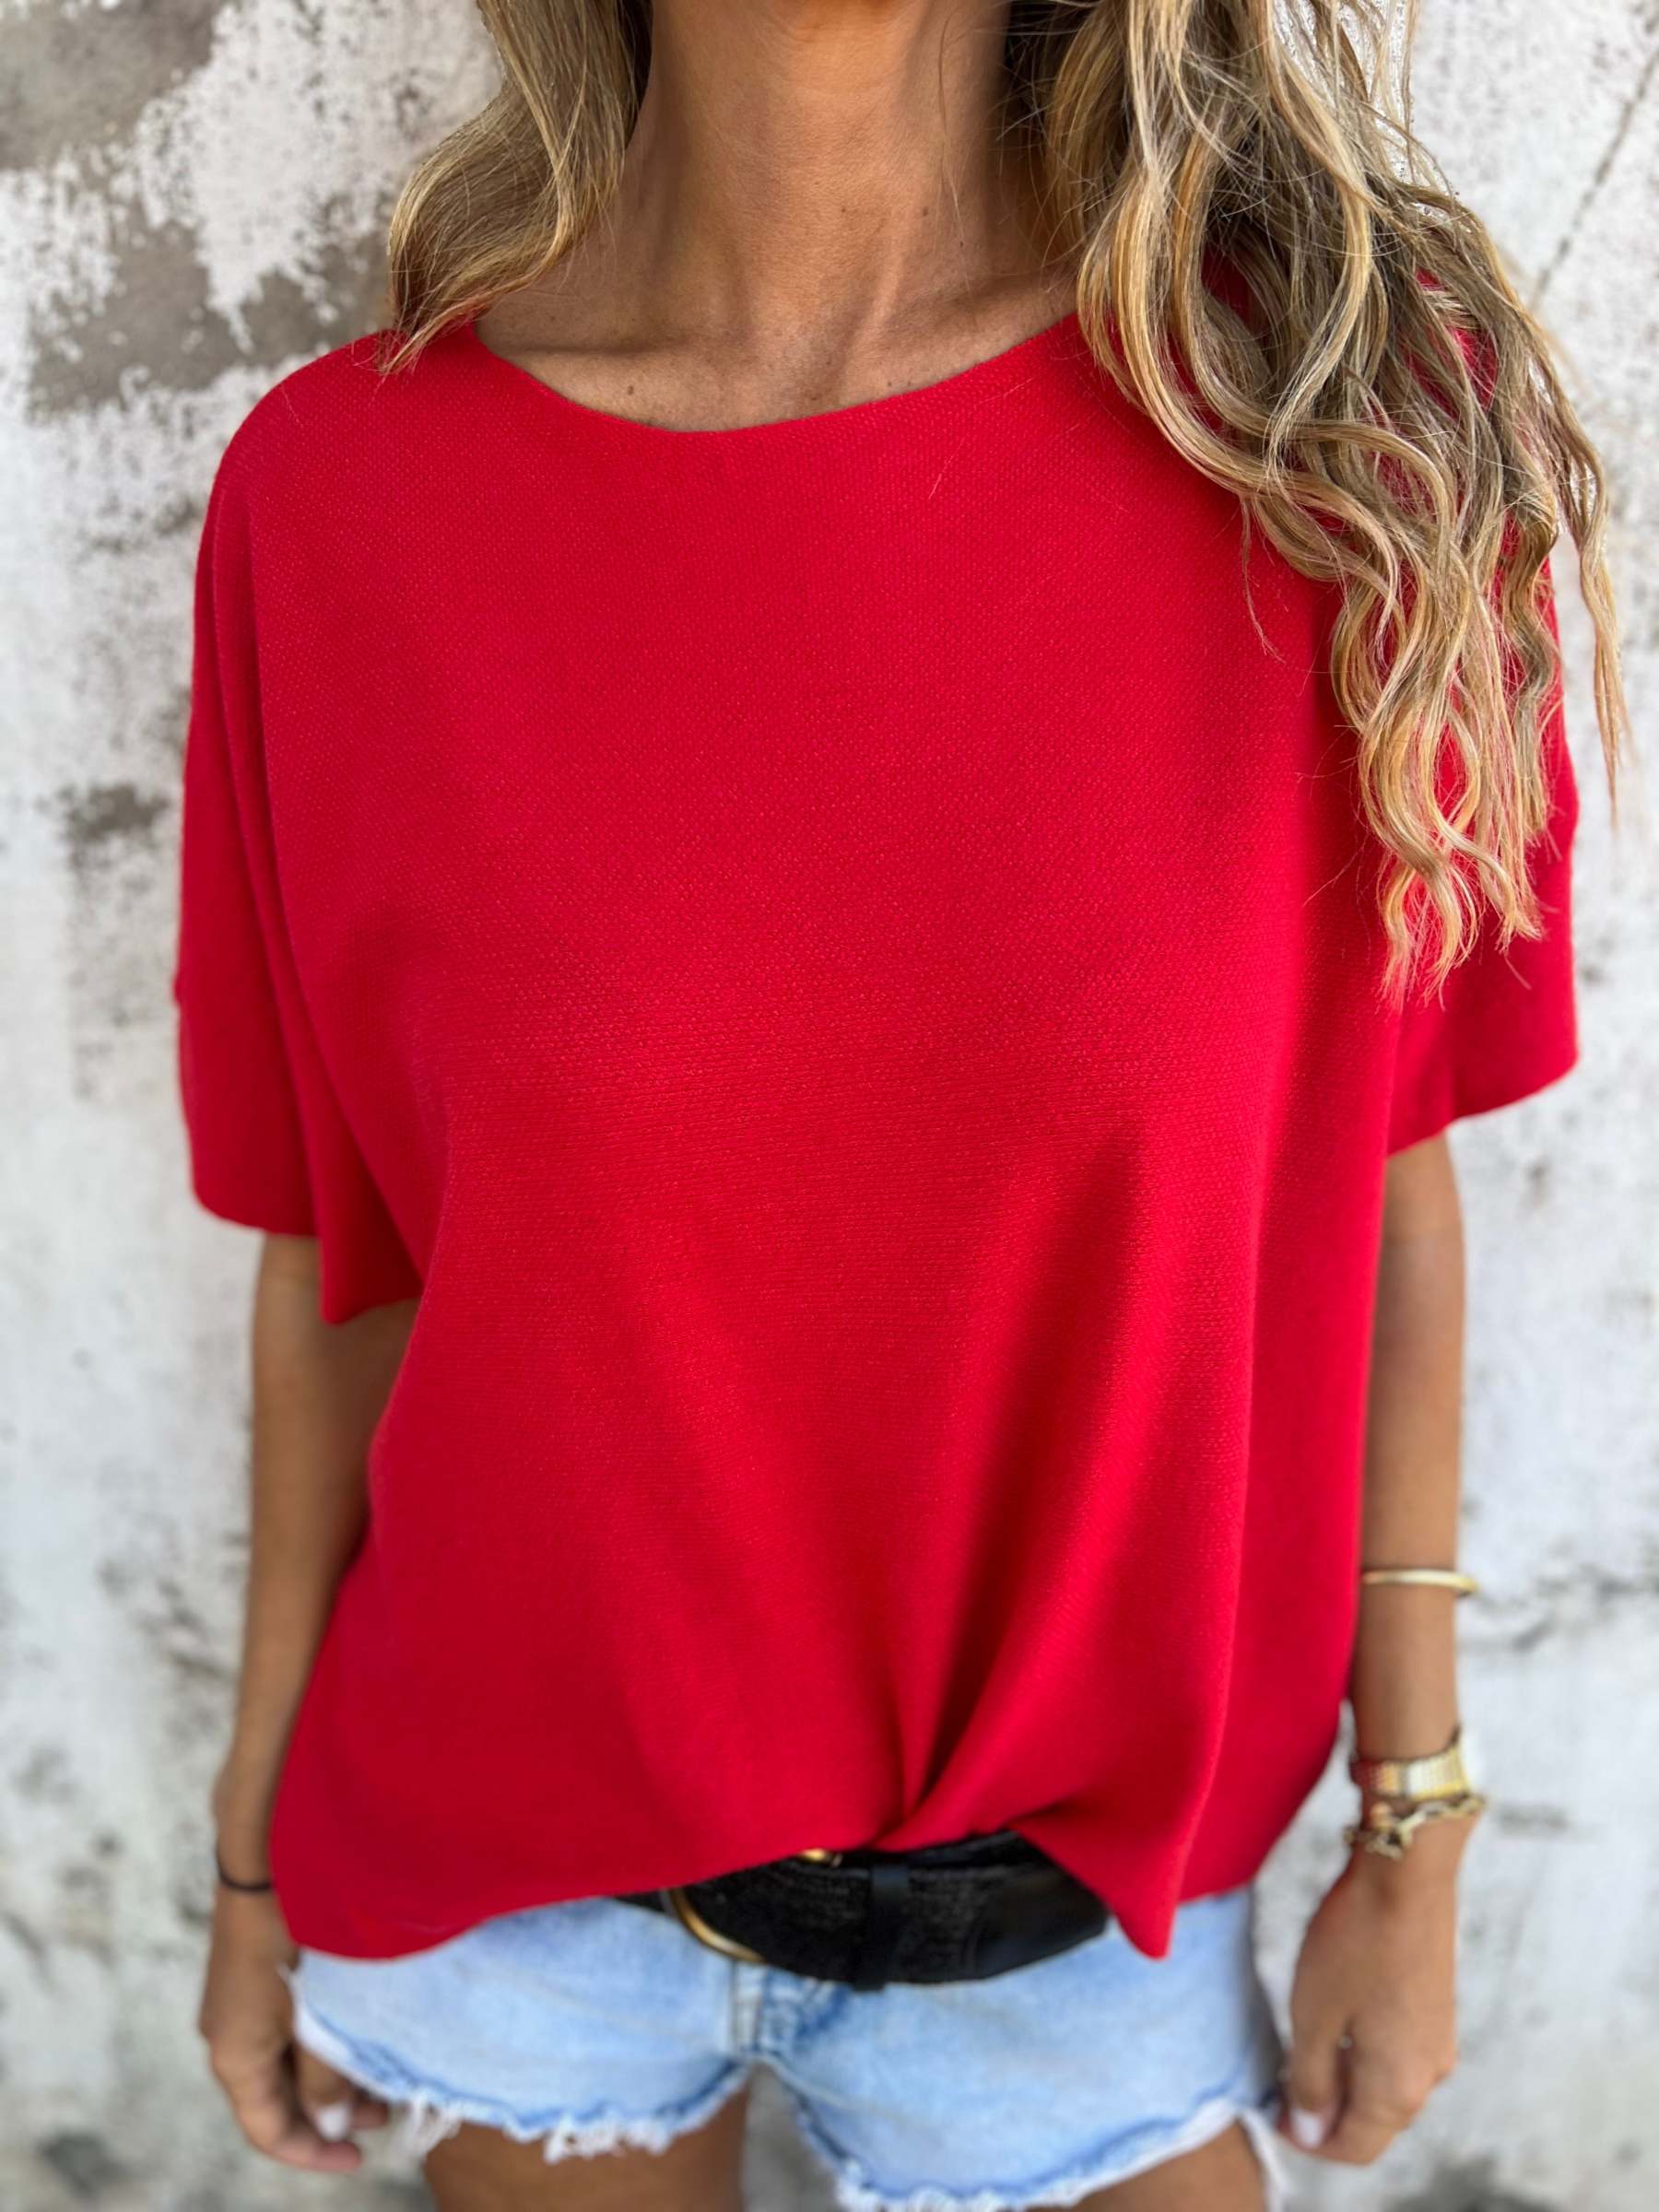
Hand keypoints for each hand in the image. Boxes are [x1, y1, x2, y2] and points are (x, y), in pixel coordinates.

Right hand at [197, 1880, 388, 2170]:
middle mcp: (230, 2032)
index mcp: (236, 2053)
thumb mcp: (319, 2012)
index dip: (314, 2152)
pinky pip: (287, 2026)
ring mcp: (241, 2001)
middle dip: (330, 2112)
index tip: (361, 2158)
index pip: (268, 2129)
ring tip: (382, 2072)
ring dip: (330, 2073)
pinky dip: (323, 2040)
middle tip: (386, 2111)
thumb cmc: (300, 1928)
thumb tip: (330, 2123)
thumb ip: (325, 2074)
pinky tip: (361, 2030)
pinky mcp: (257, 1972)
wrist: (271, 1843)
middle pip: (277, 2097)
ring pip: (286, 2060)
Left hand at [1278, 1816, 1468, 2164]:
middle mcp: (1429, 2076)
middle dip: (1328, 2116)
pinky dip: (1365, 2058)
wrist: (1407, 1874)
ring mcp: (1439, 2043)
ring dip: (1346, 2085)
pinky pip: (1399, 2058)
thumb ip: (1311, 2080)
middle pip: (1374, 2124)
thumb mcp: (1314, 2014)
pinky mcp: (1437, 2012)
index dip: (1311, 2142)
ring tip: (1302, 2052)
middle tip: (1281, 2087)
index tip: (1275, 2117)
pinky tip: (1336, 2024)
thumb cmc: (1355, 1941)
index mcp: (1398, 2088)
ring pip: (1387, 2090)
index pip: (1355, 2148)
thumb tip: (1310, 2131)